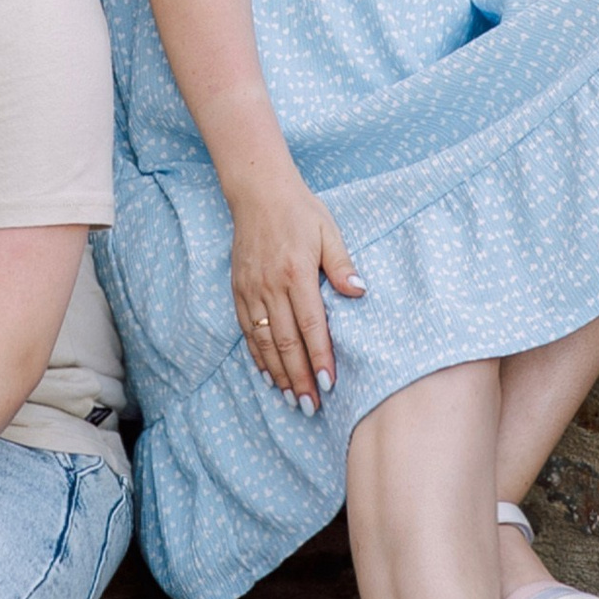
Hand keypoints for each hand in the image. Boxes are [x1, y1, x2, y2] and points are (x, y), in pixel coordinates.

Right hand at [226, 157, 363, 410]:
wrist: (258, 192)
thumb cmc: (299, 211)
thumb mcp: (328, 230)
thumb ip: (341, 264)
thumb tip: (359, 291)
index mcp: (296, 273)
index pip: (311, 326)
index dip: (320, 357)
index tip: (329, 383)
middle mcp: (271, 286)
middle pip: (286, 343)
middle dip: (300, 378)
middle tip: (312, 406)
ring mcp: (251, 290)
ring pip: (265, 342)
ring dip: (279, 374)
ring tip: (292, 398)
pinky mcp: (239, 289)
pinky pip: (247, 331)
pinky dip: (258, 356)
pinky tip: (268, 374)